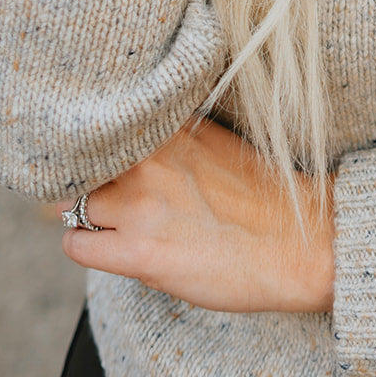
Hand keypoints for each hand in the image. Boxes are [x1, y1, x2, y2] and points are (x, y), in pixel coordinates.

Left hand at [55, 118, 335, 313]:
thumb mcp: (216, 140)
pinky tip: (114, 249)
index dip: (102, 142)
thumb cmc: (264, 193)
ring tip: (121, 224)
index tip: (104, 154)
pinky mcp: (138, 253)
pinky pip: (76, 244)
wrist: (300, 242)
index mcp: (170, 126)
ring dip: (92, 213)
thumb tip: (130, 136)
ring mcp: (141, 205)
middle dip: (93, 177)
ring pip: (77, 202)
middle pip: (85, 160)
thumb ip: (171, 133)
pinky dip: (86, 245)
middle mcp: (149, 158)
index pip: (105, 123)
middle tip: (114, 194)